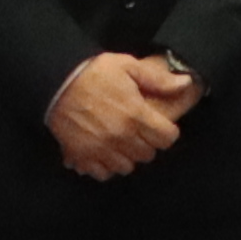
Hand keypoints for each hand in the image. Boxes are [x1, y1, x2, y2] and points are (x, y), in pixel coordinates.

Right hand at [45, 48, 190, 181]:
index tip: (158, 125)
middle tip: (138, 130)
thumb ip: (157, 78)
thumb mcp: (127, 66)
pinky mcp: (83, 156)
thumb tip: (185, 83)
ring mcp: (101, 149)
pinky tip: (103, 152)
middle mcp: (122, 137)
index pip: (167, 138)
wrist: (55, 81)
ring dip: (127, 156)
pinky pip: (103, 173)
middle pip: (148, 154)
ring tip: (120, 142)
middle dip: (147, 143)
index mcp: (136, 115)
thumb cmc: (93, 72)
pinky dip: (105, 166)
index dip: (166, 131)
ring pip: (127, 167)